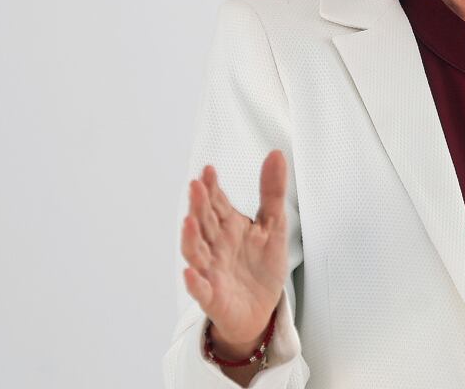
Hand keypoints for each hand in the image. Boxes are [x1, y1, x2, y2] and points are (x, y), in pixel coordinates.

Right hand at [180, 150, 289, 349]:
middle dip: (198, 205)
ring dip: (190, 238)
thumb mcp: (274, 225)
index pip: (216, 203)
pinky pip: (201, 290)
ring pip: (195, 252)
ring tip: (188, 221)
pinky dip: (194, 282)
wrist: (261, 310)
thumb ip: (272, 191)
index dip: (212, 187)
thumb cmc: (261, 266)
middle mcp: (215, 246)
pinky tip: (190, 272)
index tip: (209, 170)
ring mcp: (212, 271)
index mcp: (228, 226)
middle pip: (203, 223)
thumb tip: (275, 153)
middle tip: (196, 185)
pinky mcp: (214, 297)